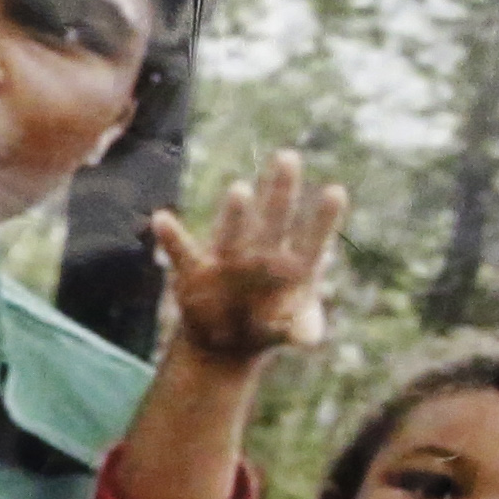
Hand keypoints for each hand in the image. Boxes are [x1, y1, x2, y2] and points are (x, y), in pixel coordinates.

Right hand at [149, 152, 347, 365]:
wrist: (223, 341)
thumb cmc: (264, 324)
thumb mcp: (286, 331)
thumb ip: (299, 330)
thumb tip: (307, 338)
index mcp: (292, 265)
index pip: (312, 239)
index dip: (324, 218)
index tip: (336, 191)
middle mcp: (261, 252)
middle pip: (274, 218)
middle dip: (281, 189)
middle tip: (289, 156)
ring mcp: (228, 257)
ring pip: (233, 230)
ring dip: (237, 213)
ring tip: (239, 190)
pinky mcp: (195, 270)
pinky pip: (182, 251)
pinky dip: (171, 236)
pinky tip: (161, 219)